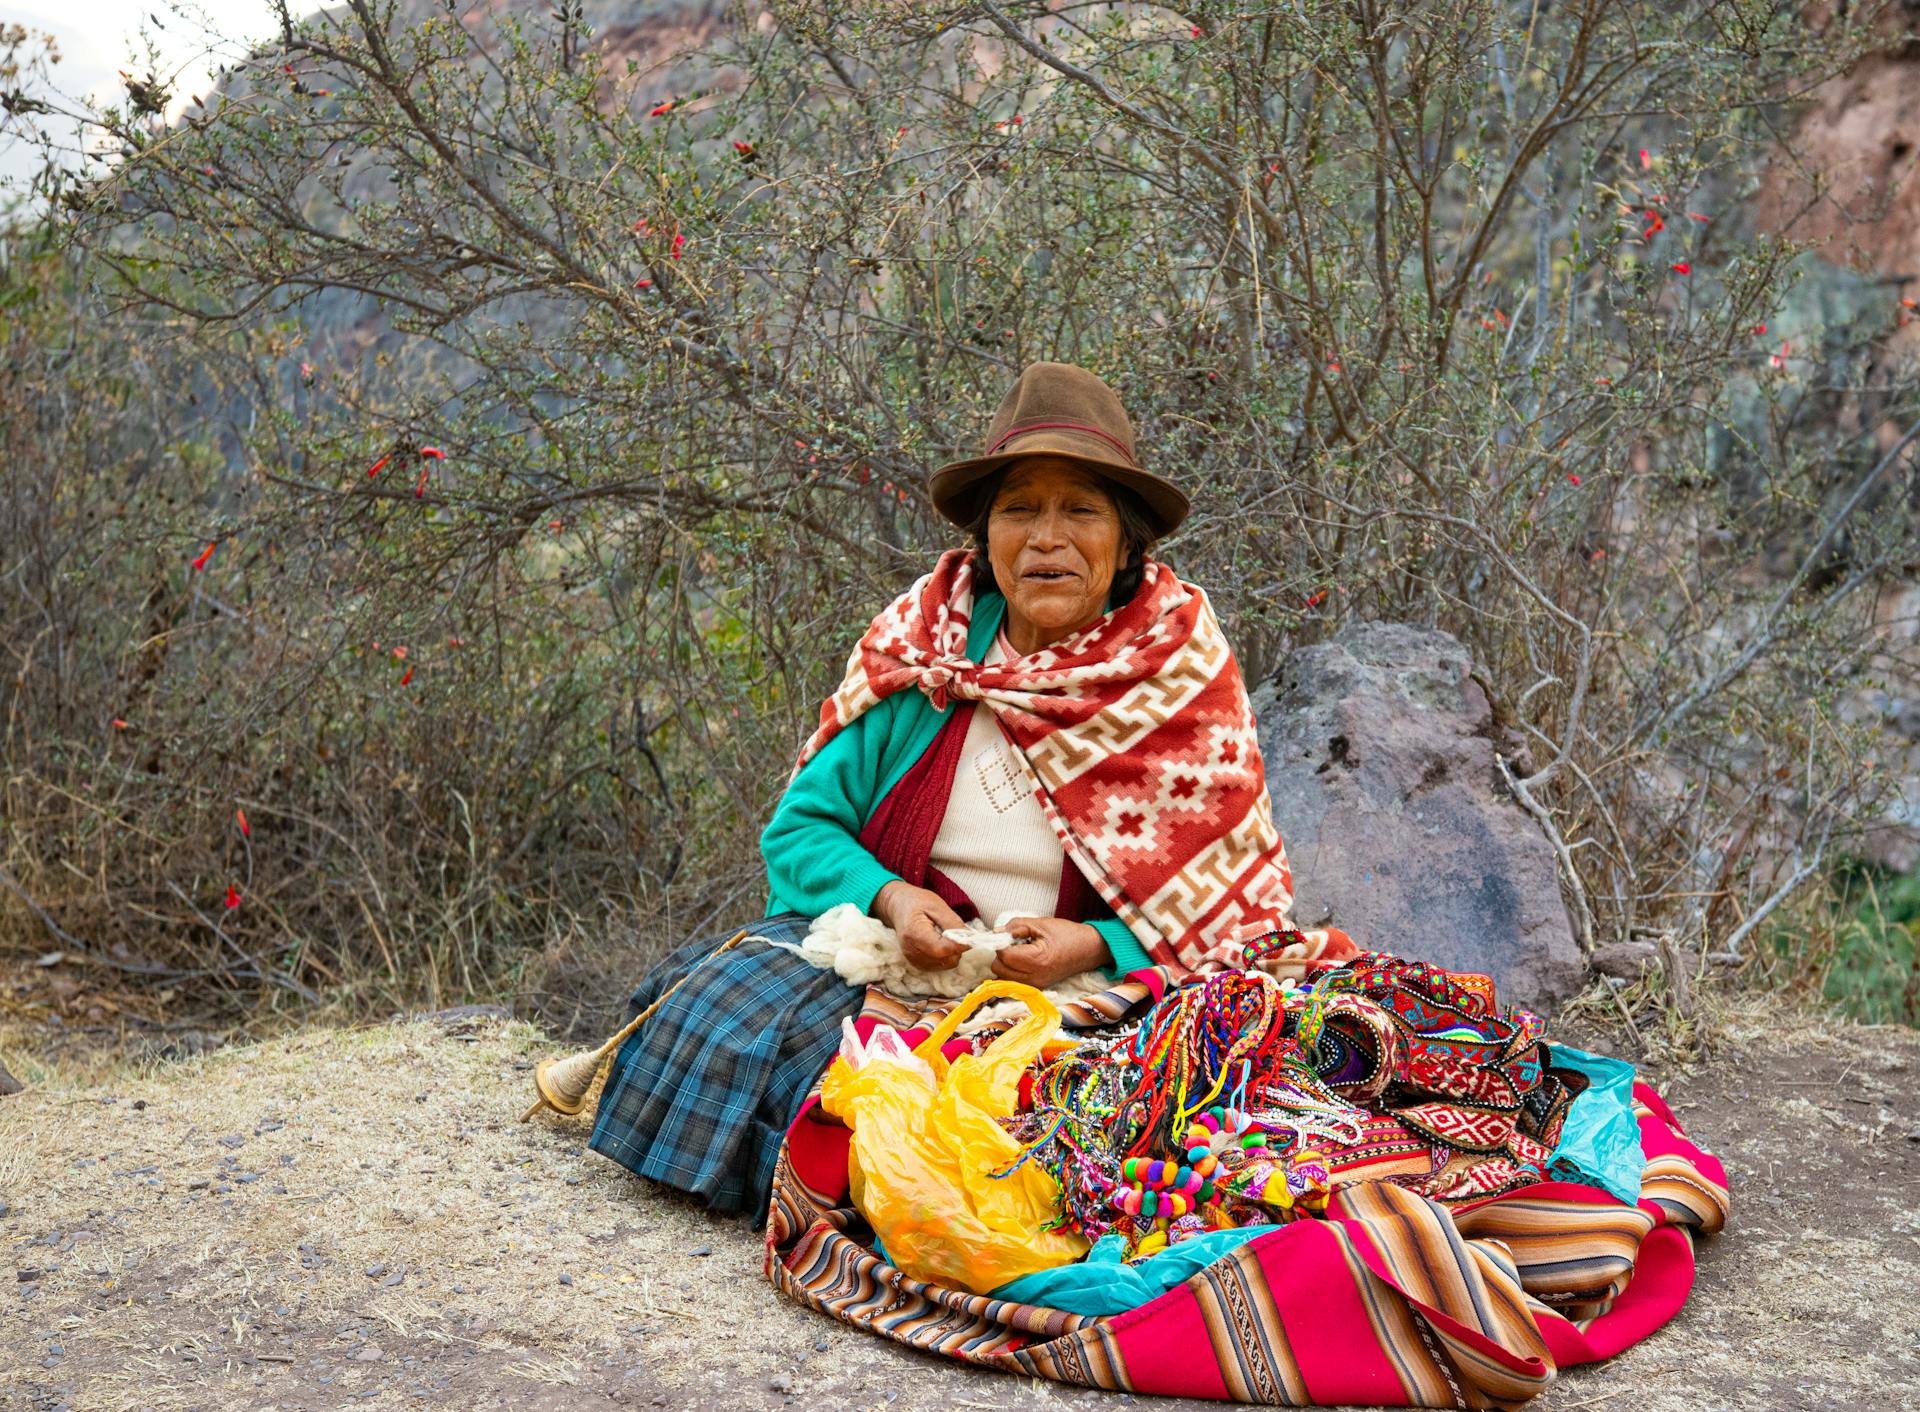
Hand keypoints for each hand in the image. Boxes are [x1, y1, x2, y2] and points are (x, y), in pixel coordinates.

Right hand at [872, 880, 967, 970]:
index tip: (968, 936)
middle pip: (945, 959)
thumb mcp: (938, 906)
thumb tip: (970, 940)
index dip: (959, 945)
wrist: (898, 906)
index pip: (942, 949)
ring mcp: (913, 960)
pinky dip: (946, 956)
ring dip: (952, 952)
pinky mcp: (917, 964)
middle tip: (953, 932)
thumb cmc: (918, 902)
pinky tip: (940, 943)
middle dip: (956, 948)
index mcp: (914, 933)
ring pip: (945, 964)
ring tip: (944, 936)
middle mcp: (911, 951)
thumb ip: (954, 924)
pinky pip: (940, 966)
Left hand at [991, 916, 1111, 988]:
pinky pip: (1013, 982)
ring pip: (1003, 977)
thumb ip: (1015, 926)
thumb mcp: (1040, 923)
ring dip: (1005, 964)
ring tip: (1019, 951)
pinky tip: (1022, 961)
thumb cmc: (1066, 934)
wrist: (1089, 949)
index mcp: (1037, 960)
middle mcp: (1035, 978)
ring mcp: (1036, 986)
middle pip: (999, 969)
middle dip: (1002, 954)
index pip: (1004, 955)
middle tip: (1014, 942)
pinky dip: (1011, 971)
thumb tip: (996, 932)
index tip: (1009, 934)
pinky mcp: (1036, 988)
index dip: (1002, 942)